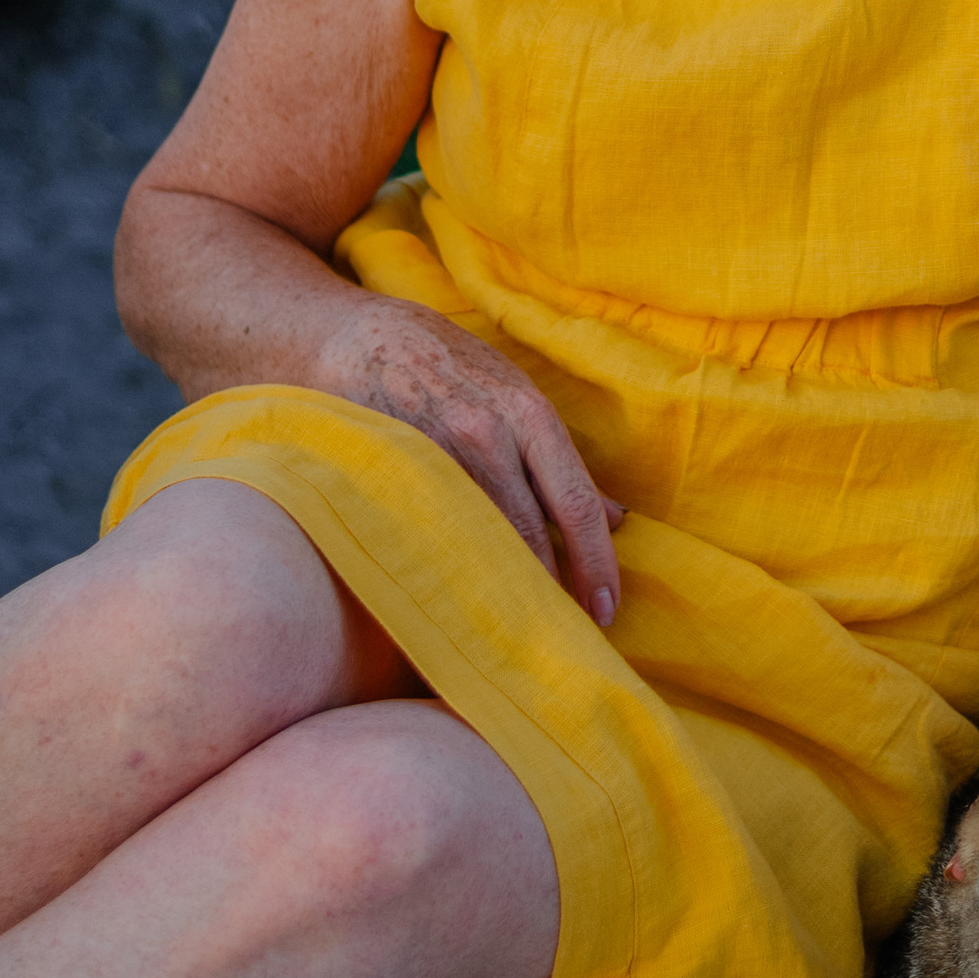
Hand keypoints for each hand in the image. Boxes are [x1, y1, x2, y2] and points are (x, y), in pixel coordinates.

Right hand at [317, 301, 625, 621]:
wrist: (361, 341)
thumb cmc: (454, 371)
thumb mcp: (517, 397)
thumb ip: (561, 461)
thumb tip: (617, 519)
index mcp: (529, 414)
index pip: (575, 502)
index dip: (595, 561)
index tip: (608, 608)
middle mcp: (487, 433)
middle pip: (532, 532)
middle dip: (556, 589)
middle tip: (572, 637)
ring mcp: (436, 454)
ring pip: (481, 539)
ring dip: (508, 588)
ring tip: (526, 630)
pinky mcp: (394, 472)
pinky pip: (433, 536)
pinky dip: (455, 572)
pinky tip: (466, 603)